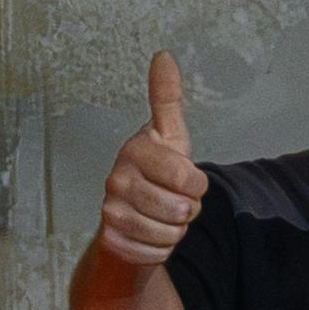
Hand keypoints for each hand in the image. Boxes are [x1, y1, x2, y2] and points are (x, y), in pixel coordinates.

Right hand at [94, 54, 204, 270]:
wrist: (130, 215)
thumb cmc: (156, 172)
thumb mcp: (169, 135)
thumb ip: (167, 99)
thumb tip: (163, 56)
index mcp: (135, 150)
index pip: (187, 178)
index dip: (198, 186)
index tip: (187, 180)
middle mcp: (116, 178)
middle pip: (181, 209)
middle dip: (188, 211)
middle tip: (176, 202)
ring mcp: (110, 210)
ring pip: (170, 234)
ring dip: (176, 231)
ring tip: (164, 217)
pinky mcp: (110, 240)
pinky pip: (155, 253)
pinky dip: (161, 249)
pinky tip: (151, 235)